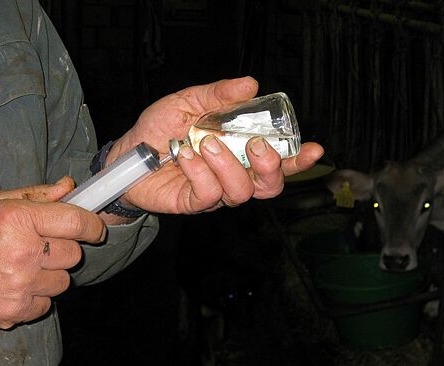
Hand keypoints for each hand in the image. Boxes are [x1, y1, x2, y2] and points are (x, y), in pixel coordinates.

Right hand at [0, 177, 105, 329]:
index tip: (95, 230)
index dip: (93, 226)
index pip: (76, 222)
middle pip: (74, 255)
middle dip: (63, 250)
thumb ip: (35, 195)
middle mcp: (23, 253)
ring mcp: (20, 286)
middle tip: (42, 248)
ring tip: (24, 268)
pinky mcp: (15, 311)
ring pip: (63, 282)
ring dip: (50, 275)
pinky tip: (15, 286)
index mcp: (18, 220)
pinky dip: (36, 297)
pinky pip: (46, 304)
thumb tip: (69, 186)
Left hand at [107, 76, 323, 213]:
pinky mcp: (193, 203)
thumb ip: (218, 95)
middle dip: (270, 166)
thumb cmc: (161, 127)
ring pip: (241, 192)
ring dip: (226, 165)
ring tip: (205, 143)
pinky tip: (184, 154)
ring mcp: (215, 192)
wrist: (129, 149)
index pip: (278, 161)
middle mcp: (233, 174)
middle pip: (270, 186)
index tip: (314, 148)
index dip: (298, 159)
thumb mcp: (189, 102)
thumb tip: (250, 85)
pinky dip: (199, 171)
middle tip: (254, 144)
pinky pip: (208, 194)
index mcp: (240, 151)